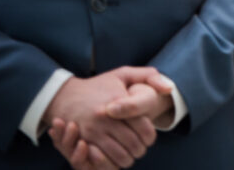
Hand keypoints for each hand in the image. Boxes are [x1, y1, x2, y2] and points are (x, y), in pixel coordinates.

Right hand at [43, 67, 163, 167]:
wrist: (64, 95)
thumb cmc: (99, 86)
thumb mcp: (123, 74)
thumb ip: (150, 77)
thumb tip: (169, 89)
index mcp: (118, 102)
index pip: (144, 128)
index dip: (151, 137)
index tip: (149, 138)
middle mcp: (104, 119)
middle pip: (133, 145)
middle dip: (140, 150)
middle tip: (140, 149)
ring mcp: (91, 132)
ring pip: (119, 156)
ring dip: (127, 159)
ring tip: (129, 154)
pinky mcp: (80, 143)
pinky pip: (101, 162)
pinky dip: (110, 164)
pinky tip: (114, 158)